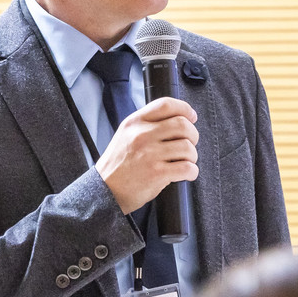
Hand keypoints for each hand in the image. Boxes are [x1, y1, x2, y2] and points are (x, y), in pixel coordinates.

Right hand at [95, 97, 198, 213]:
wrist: (104, 191)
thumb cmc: (118, 165)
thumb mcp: (125, 135)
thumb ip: (147, 125)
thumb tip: (178, 119)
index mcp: (135, 123)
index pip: (166, 105)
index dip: (184, 109)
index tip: (191, 117)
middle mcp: (142, 135)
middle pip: (182, 125)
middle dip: (193, 135)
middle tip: (190, 143)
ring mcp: (150, 154)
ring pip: (188, 147)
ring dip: (192, 156)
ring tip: (185, 161)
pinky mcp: (157, 173)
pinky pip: (187, 168)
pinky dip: (192, 171)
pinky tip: (187, 173)